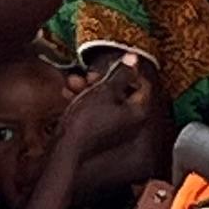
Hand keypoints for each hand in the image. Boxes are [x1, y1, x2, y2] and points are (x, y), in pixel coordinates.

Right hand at [58, 57, 166, 177]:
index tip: (117, 61)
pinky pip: (96, 111)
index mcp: (138, 112)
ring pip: (106, 101)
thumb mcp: (105, 90)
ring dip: (90, 88)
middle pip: (123, 92)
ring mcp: (115, 129)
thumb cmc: (87, 121)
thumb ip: (121, 73)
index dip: (130, 70)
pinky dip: (85, 101)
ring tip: (75, 82)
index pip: (143, 84)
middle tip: (91, 74)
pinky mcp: (99, 133)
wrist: (65, 149)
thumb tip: (133, 59)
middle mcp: (130, 122)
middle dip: (104, 79)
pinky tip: (69, 93)